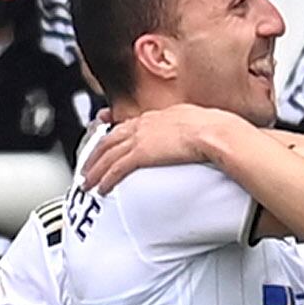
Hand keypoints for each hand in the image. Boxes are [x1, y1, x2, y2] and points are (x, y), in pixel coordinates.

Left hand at [78, 105, 246, 192]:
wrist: (216, 132)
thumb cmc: (216, 130)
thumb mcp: (198, 124)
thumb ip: (189, 131)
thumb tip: (195, 140)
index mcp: (158, 116)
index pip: (127, 126)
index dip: (113, 138)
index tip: (106, 147)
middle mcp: (144, 124)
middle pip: (110, 139)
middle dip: (95, 155)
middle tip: (87, 167)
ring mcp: (141, 138)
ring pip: (108, 155)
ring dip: (95, 170)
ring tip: (88, 182)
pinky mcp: (141, 153)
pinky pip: (117, 169)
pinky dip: (106, 179)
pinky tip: (101, 188)